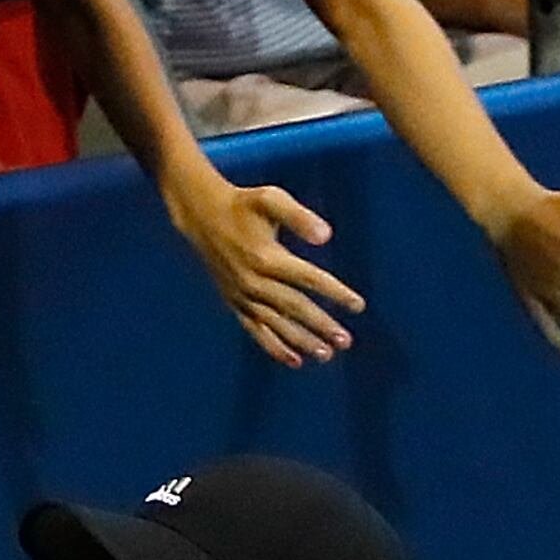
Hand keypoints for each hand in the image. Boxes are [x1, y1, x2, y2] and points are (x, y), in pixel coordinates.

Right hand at [165, 169, 360, 367]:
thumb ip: (299, 216)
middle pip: (294, 308)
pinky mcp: (234, 303)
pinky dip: (274, 347)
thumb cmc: (242, 205)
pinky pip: (255, 330)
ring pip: (276, 324)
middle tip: (346, 340)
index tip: (358, 305)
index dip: (335, 293)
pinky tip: (295, 360)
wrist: (201, 216)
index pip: (308, 279)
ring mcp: (243, 295)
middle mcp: (254, 281)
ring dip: (302, 341)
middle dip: (322, 325)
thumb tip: (327, 236)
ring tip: (326, 354)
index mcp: (266, 256)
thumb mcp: (270, 199)